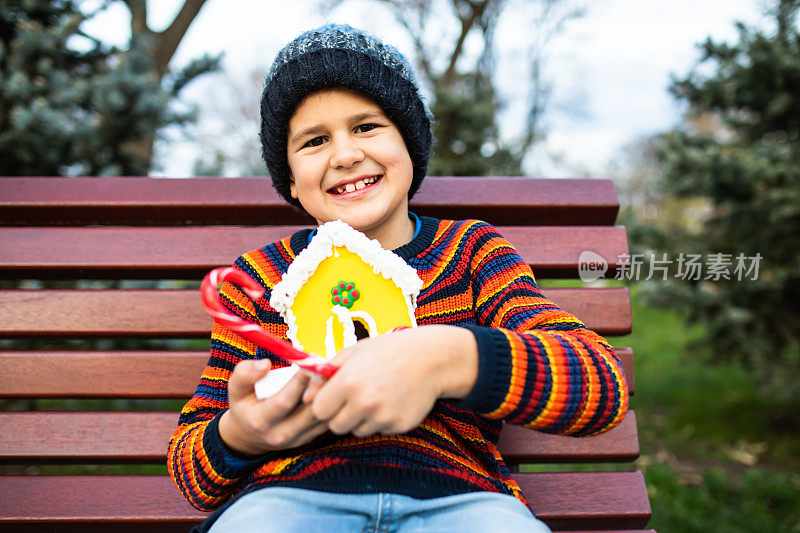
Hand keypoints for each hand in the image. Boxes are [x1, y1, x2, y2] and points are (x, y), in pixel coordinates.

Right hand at [218, 359, 327, 455]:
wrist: (250, 435)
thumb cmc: (245, 405)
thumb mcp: (236, 389)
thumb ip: (245, 374)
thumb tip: (265, 364)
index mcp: (260, 421)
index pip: (285, 401)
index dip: (299, 381)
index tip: (309, 361)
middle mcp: (281, 434)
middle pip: (310, 410)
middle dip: (320, 386)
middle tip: (326, 365)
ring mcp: (298, 439)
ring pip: (323, 416)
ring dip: (329, 394)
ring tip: (330, 373)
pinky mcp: (310, 438)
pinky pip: (328, 420)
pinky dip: (333, 403)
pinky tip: (332, 386)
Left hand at [305, 325, 477, 437]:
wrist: (431, 359)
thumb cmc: (388, 352)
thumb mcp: (354, 353)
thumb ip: (325, 373)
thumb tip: (305, 397)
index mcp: (348, 381)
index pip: (318, 410)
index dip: (323, 404)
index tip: (332, 396)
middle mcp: (364, 402)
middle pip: (335, 425)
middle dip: (340, 414)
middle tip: (355, 396)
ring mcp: (382, 416)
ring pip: (356, 430)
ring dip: (360, 418)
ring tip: (376, 395)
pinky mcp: (397, 426)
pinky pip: (378, 430)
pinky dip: (381, 420)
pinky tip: (392, 400)